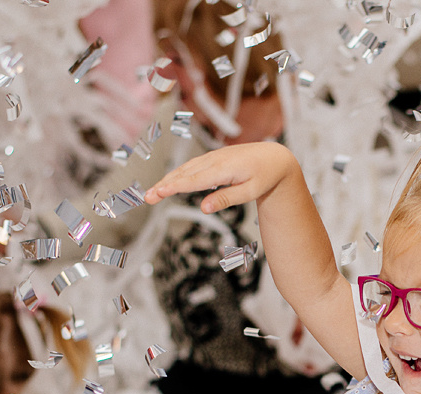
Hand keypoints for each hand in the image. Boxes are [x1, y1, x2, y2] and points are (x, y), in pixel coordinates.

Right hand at [144, 142, 297, 212]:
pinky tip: (168, 183)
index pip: (194, 180)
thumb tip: (204, 208)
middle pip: (184, 174)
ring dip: (167, 180)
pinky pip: (190, 167)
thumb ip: (227, 199)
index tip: (159, 192)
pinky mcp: (211, 158)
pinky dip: (176, 175)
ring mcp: (212, 157)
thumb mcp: (250, 191)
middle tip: (147, 198)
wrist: (273, 157)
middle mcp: (214, 160)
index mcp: (224, 168)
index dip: (175, 186)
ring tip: (152, 193)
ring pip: (184, 169)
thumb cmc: (264, 176)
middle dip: (164, 185)